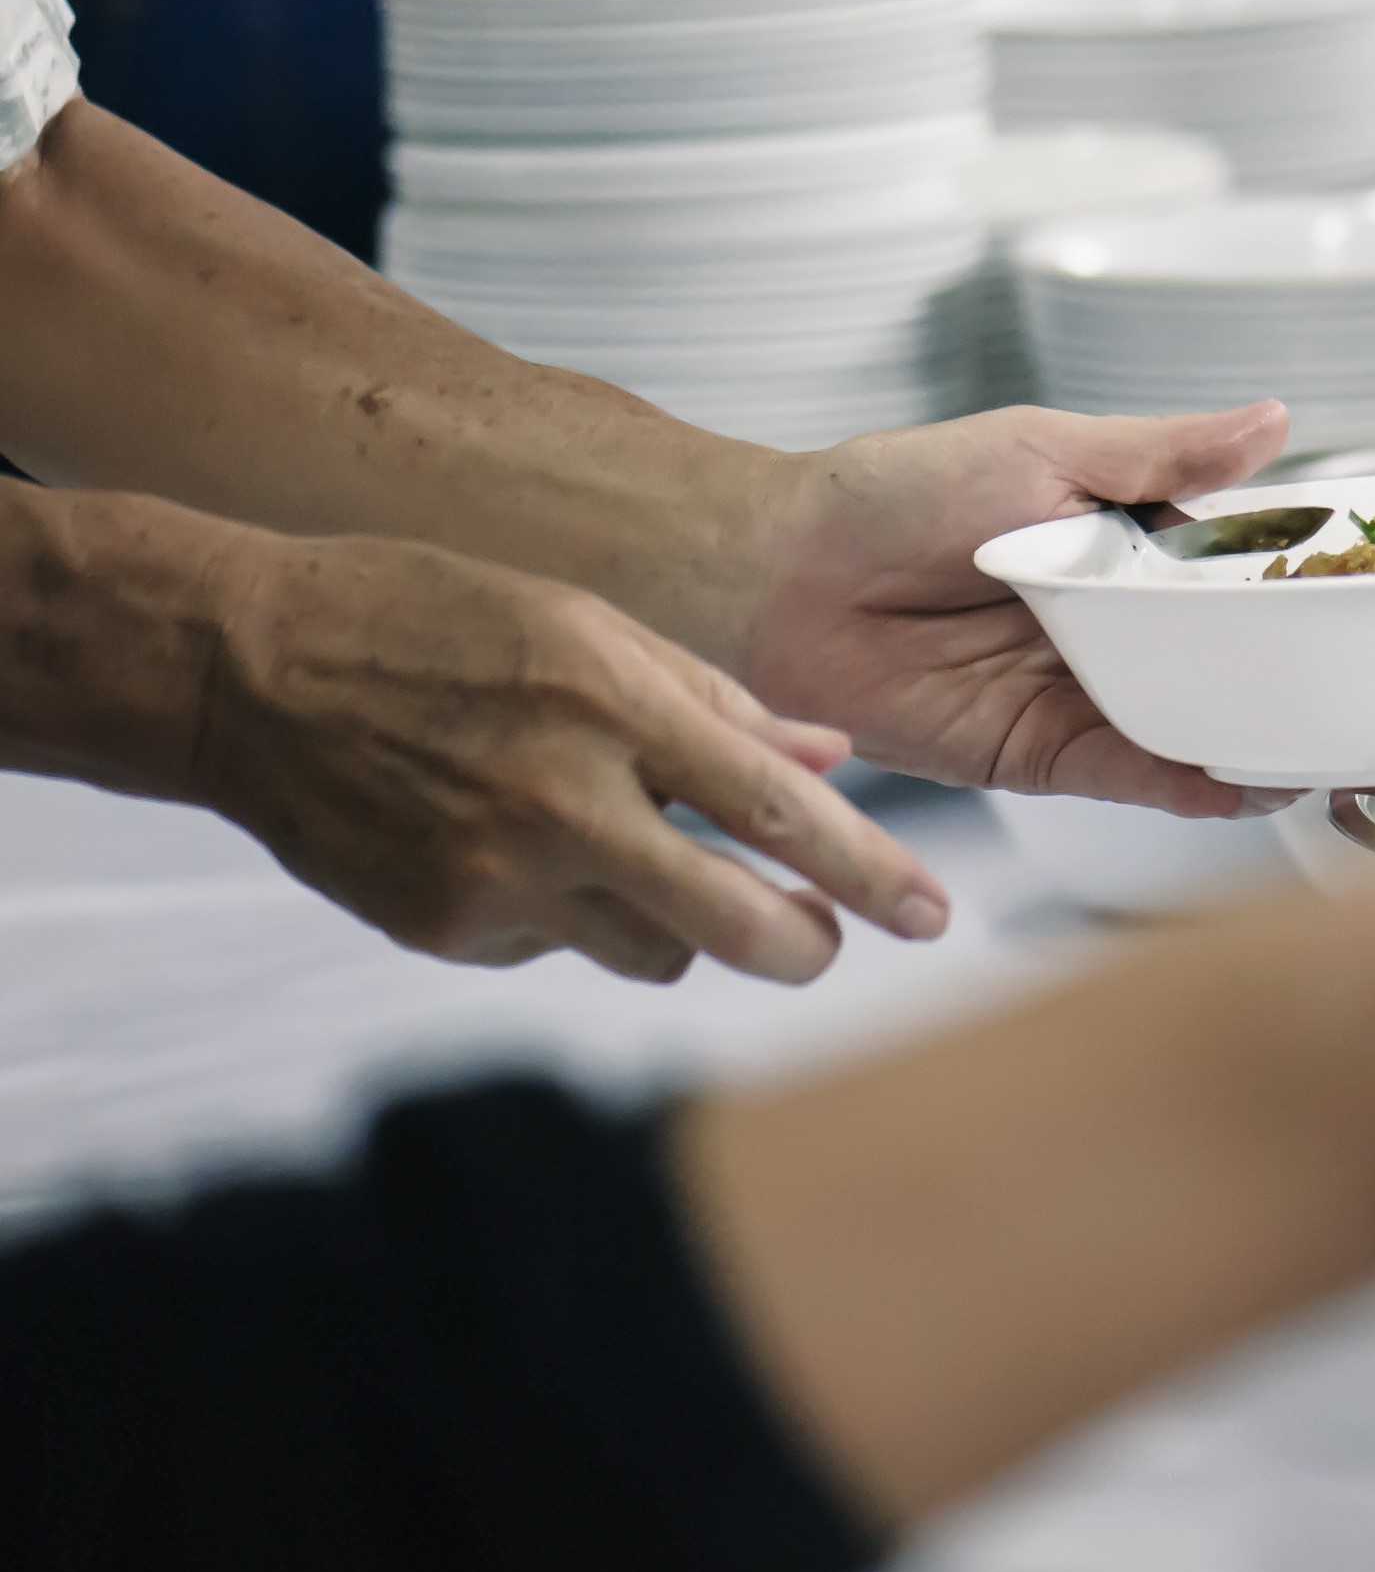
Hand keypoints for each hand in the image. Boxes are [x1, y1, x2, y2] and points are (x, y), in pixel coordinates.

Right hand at [194, 532, 949, 983]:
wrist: (245, 667)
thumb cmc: (431, 618)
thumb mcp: (586, 624)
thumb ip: (715, 702)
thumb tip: (830, 760)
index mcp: (614, 709)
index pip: (779, 814)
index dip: (870, 875)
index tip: (931, 916)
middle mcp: (564, 806)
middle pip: (736, 925)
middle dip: (805, 946)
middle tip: (826, 941)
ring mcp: (499, 879)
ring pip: (654, 953)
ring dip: (681, 923)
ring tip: (639, 854)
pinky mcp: (446, 928)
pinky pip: (556, 945)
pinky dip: (568, 911)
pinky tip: (518, 844)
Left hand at [741, 401, 1289, 817]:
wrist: (780, 572)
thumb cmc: (894, 491)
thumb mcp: (1046, 449)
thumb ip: (1161, 454)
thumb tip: (1272, 422)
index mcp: (1126, 550)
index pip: (1237, 576)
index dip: (1301, 593)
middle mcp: (1115, 630)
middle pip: (1226, 662)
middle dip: (1296, 680)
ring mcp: (1083, 696)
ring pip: (1192, 725)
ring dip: (1257, 739)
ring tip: (1334, 748)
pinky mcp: (1040, 756)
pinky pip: (1128, 774)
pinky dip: (1188, 784)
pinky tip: (1244, 784)